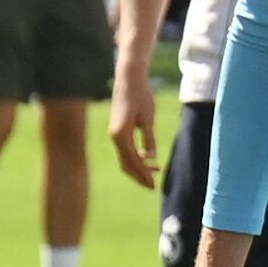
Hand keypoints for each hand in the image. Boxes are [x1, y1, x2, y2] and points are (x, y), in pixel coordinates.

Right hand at [108, 57, 163, 186]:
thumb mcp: (148, 118)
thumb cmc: (141, 96)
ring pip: (124, 158)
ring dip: (137, 167)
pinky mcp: (117, 130)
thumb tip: (150, 158)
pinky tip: (147, 159)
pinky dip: (134, 158)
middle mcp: (115, 136)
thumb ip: (148, 139)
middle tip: (152, 186)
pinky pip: (124, 150)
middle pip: (126, 164)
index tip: (153, 185)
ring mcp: (114, 134)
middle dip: (139, 176)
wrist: (129, 80)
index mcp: (121, 135)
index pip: (133, 161)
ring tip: (153, 173)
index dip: (143, 174)